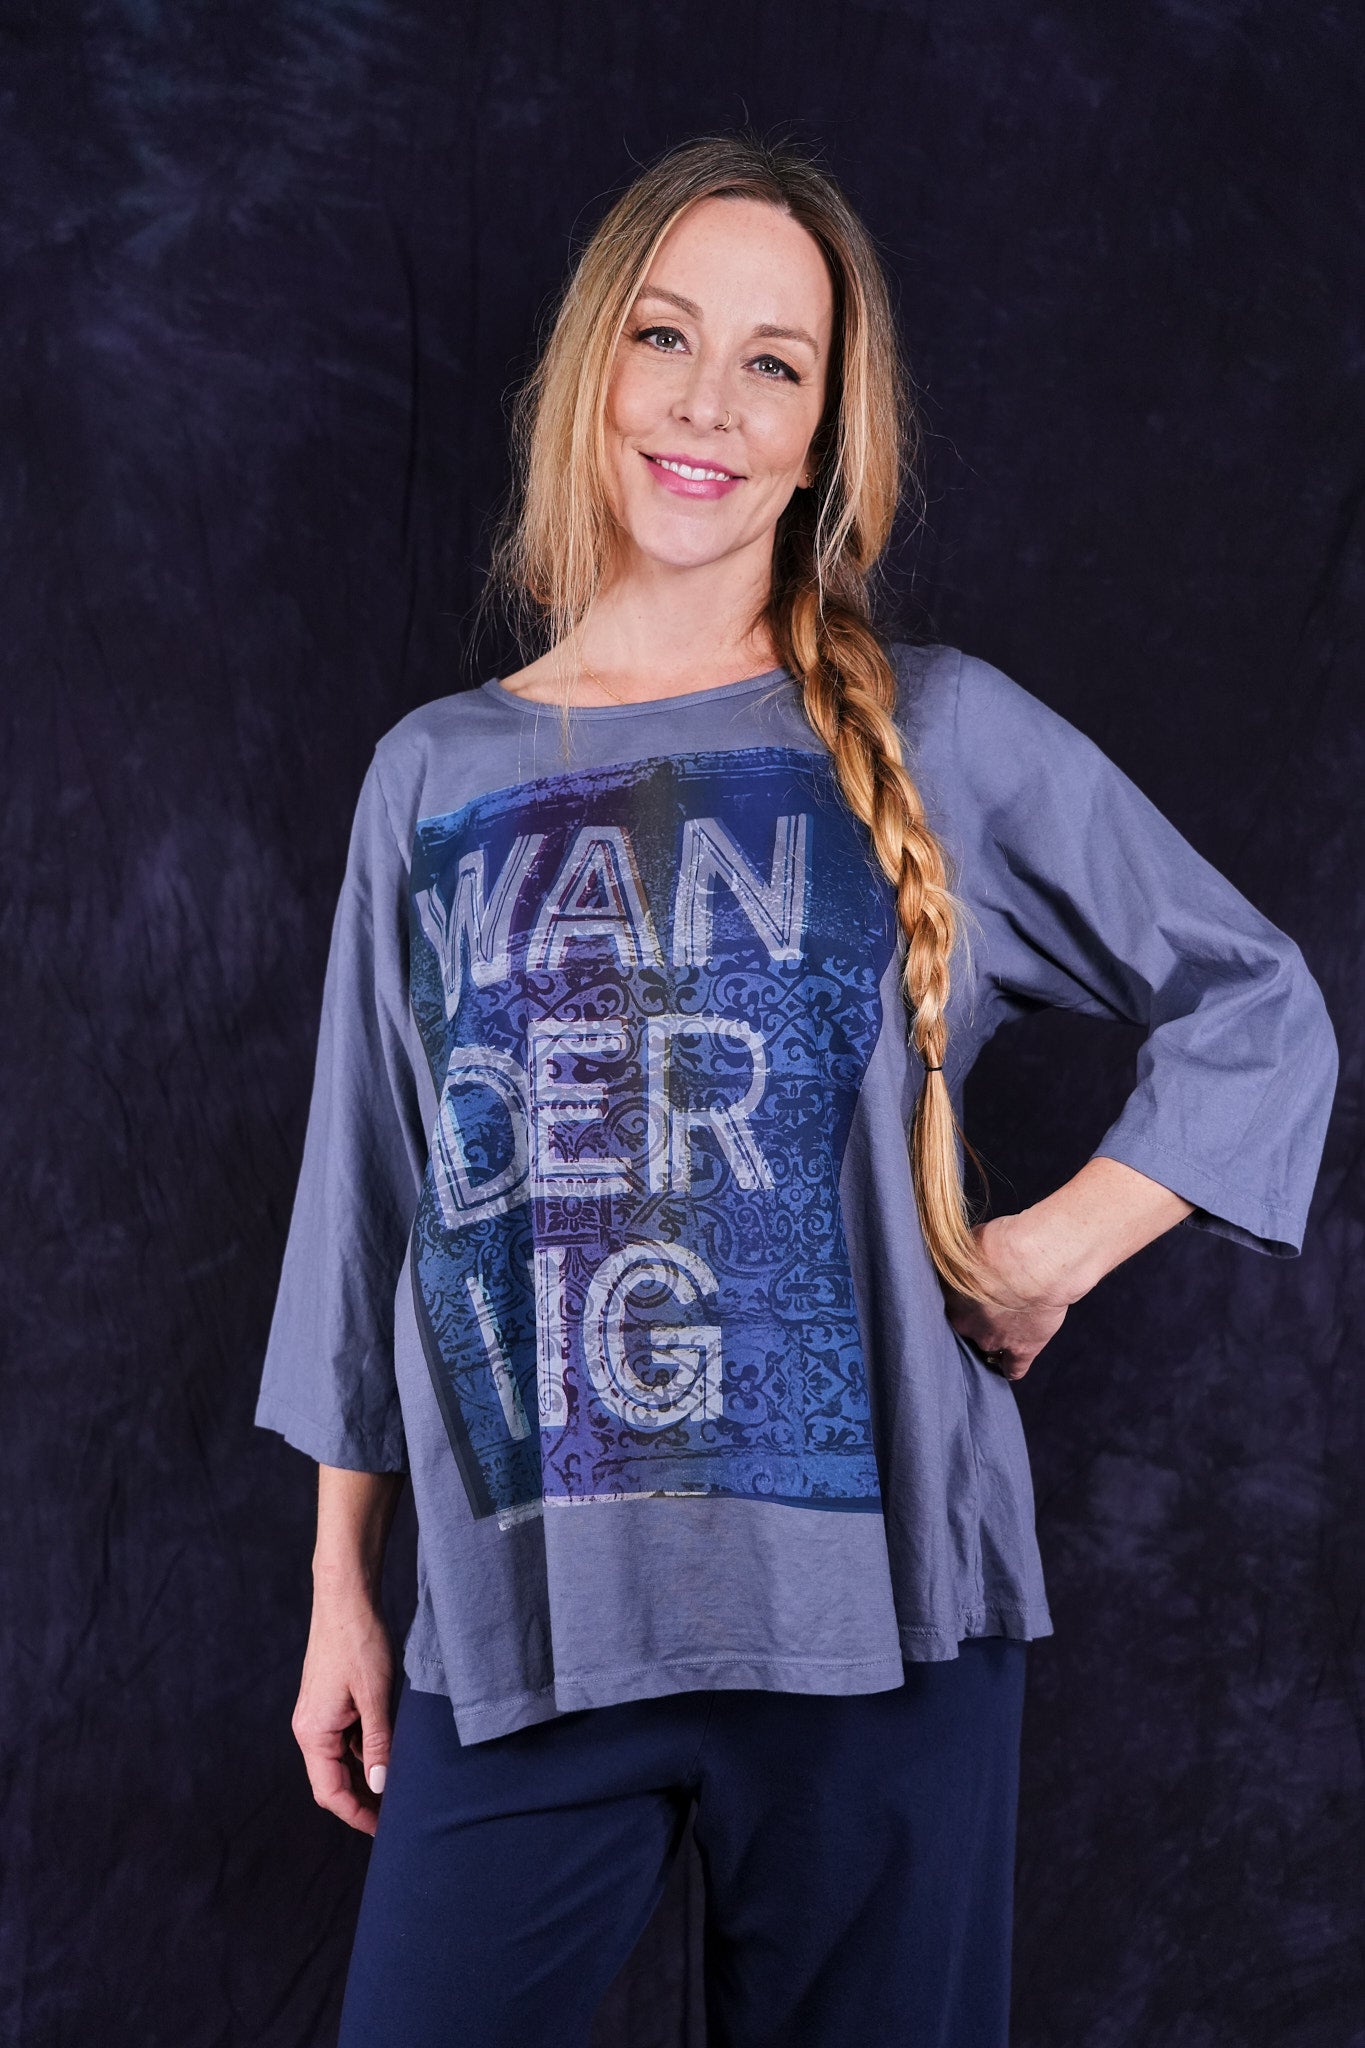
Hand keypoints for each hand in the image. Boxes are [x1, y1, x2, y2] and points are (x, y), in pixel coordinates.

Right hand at [291, 1584, 394, 1835]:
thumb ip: (378, 1743)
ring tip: (401, 1786)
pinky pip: (346, 1740)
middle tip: (398, 1813)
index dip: (357, 1815)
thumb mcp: (375, 1695)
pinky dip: (366, 1751)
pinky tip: (391, 1751)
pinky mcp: (330, 1704)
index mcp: (313, 1733)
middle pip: (333, 1781)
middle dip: (362, 1800)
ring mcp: (319, 1716)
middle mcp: (310, 1729)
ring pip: (341, 1761)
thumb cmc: (358, 1641)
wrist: (346, 1597)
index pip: (330, 1793)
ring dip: (366, 1774)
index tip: (385, 1829)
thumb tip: (381, 1785)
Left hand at [943, 1211, 1071, 1382]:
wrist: (1036, 1263)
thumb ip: (961, 1257)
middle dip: (970, 1317)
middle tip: (982, 1303)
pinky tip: (1008, 1367)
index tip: (960, 1289)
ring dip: (990, 1338)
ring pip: (985, 1346)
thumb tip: (957, 1253)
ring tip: (996, 1328)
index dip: (953, 1297)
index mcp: (949, 1297)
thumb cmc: (1002, 1244)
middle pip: (962, 1326)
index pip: (940, 1304)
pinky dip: (1011, 1367)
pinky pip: (1014, 1368)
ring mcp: (994, 1339)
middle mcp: (967, 1324)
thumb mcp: (968, 1241)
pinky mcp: (1023, 1348)